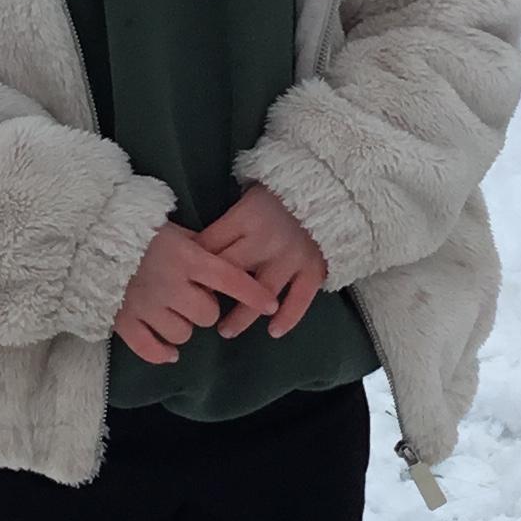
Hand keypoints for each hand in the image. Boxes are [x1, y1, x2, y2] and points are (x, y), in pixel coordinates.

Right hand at [114, 221, 276, 366]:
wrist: (89, 239)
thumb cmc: (136, 232)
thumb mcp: (173, 231)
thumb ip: (199, 248)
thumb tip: (225, 266)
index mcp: (187, 258)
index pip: (231, 279)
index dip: (254, 294)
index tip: (271, 304)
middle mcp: (171, 284)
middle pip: (208, 314)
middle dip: (205, 309)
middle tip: (192, 298)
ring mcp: (147, 306)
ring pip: (183, 334)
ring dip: (183, 327)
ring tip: (172, 314)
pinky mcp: (125, 322)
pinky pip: (152, 349)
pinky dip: (162, 353)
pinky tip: (168, 351)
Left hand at [196, 184, 328, 340]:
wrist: (333, 187)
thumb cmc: (285, 190)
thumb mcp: (251, 193)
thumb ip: (232, 218)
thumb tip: (200, 242)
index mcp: (245, 217)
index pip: (210, 245)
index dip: (195, 265)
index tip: (186, 279)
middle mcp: (265, 240)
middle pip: (229, 272)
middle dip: (210, 292)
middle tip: (199, 308)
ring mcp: (291, 257)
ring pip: (260, 293)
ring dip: (241, 316)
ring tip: (225, 331)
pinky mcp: (314, 268)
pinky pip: (299, 299)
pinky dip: (288, 317)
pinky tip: (274, 332)